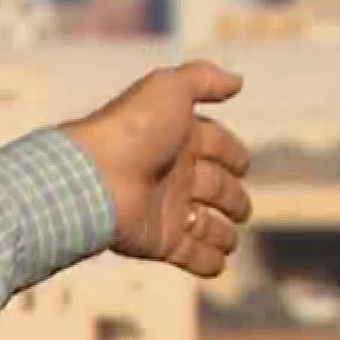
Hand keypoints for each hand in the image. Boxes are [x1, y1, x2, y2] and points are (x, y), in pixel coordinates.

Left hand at [61, 61, 252, 277]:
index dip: (232, 153)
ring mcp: (166, 208)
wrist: (96, 176)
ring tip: (231, 239)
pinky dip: (208, 262)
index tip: (243, 164)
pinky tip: (219, 261)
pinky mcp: (161, 240)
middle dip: (233, 197)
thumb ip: (203, 78)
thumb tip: (238, 81)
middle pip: (216, 187)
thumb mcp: (168, 88)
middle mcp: (172, 173)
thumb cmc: (132, 129)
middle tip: (241, 207)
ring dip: (223, 233)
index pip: (216, 145)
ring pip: (205, 224)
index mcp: (176, 137)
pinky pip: (191, 255)